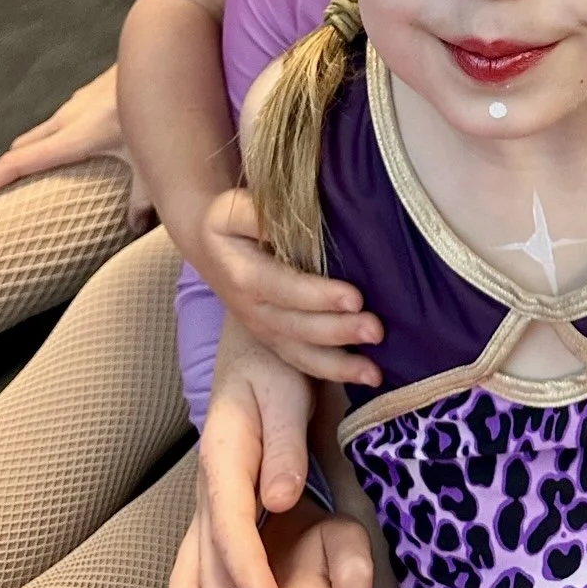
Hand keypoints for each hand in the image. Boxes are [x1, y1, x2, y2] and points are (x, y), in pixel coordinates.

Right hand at [0, 65, 154, 232]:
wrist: (169, 49)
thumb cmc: (164, 104)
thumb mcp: (153, 158)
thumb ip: (142, 197)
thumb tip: (134, 228)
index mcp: (76, 136)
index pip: (18, 164)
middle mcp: (69, 117)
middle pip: (21, 149)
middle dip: (0, 175)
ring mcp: (78, 102)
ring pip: (41, 132)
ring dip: (28, 154)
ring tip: (24, 182)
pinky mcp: (91, 92)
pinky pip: (60, 121)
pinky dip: (52, 139)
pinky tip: (67, 148)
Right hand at [172, 334, 317, 587]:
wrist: (252, 346)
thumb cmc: (275, 364)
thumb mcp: (285, 389)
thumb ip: (284, 443)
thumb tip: (280, 497)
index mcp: (223, 457)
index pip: (233, 525)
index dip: (248, 572)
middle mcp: (207, 489)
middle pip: (205, 564)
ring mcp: (207, 505)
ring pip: (191, 575)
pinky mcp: (217, 514)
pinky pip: (198, 570)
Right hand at [198, 189, 384, 381]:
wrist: (210, 250)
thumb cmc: (229, 224)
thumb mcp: (231, 210)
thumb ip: (254, 213)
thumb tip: (282, 220)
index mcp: (245, 276)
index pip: (284, 289)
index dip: (318, 296)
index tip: (354, 298)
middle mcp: (255, 312)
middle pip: (298, 327)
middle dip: (339, 331)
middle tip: (376, 330)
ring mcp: (266, 332)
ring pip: (302, 355)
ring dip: (340, 365)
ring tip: (375, 372)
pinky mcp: (278, 342)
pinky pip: (305, 363)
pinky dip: (335, 373)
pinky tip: (368, 376)